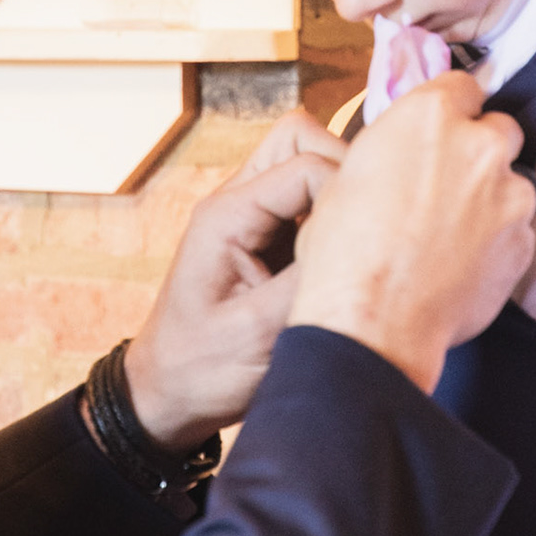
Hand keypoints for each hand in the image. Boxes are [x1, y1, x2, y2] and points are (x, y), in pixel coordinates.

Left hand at [124, 111, 346, 449]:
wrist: (167, 397)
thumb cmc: (203, 372)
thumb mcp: (260, 335)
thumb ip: (310, 281)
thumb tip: (367, 244)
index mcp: (227, 215)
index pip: (307, 165)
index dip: (347, 193)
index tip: (368, 240)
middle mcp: (236, 201)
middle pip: (301, 138)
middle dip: (344, 170)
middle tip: (366, 226)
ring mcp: (250, 215)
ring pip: (306, 161)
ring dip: (338, 192)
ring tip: (356, 242)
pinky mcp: (265, 235)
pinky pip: (306, 198)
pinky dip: (332, 214)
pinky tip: (345, 257)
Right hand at [287, 71, 535, 392]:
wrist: (372, 322)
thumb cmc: (345, 251)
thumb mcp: (347, 174)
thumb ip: (393, 146)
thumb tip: (403, 150)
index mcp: (429, 115)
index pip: (462, 86)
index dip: (450, 109)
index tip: (441, 130)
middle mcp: (479, 145)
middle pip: (499, 130)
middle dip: (479, 150)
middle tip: (446, 183)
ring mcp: (510, 195)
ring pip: (513, 183)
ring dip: (492, 198)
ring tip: (451, 233)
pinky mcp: (524, 243)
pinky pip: (518, 230)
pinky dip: (498, 241)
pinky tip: (461, 263)